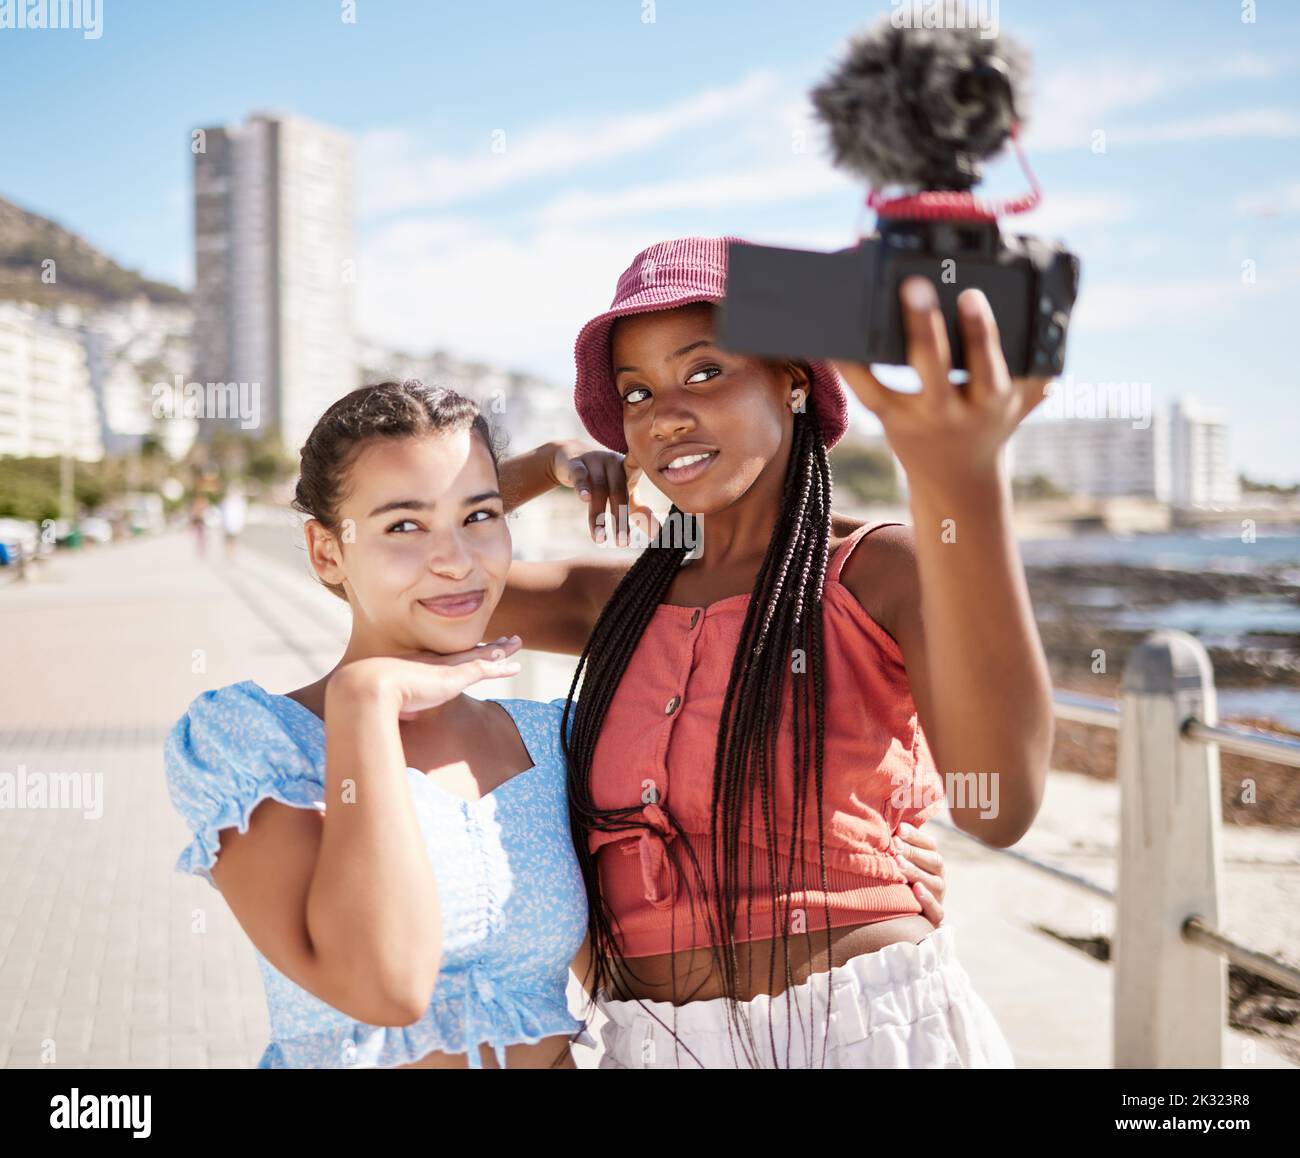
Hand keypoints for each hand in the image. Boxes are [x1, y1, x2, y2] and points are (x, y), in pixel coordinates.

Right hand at [330, 636, 523, 720]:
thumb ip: (395, 711)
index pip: (447, 659)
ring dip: (501, 651)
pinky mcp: (453, 677)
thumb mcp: (385, 705)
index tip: (473, 650)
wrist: (367, 687)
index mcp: (419, 667)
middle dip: (488, 646)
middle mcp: (433, 663)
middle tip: (506, 639)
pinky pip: (484, 669)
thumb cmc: (368, 697)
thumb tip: (400, 720)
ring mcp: (444, 668)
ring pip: (480, 655)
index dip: (462, 654)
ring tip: (516, 643)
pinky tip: (515, 667)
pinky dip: (501, 668)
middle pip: (467, 651)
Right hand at [549, 439, 659, 545]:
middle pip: (619, 492)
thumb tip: (658, 532)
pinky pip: (580, 475)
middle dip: (620, 520)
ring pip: (599, 489)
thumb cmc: (604, 478)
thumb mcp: (622, 492)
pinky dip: (583, 487)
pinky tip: (585, 499)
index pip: (643, 489)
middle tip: (622, 543)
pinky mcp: (575, 463)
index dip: (647, 495)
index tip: (656, 519)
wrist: (570, 456)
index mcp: (629, 470)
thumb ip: (639, 510)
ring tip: (600, 539)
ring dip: (598, 516)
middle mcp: (614, 463)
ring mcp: (594, 461)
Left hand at [832, 277, 1053, 493]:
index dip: (979, 332)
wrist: (961, 479)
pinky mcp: (890, 418)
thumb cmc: (993, 423)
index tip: (970, 295)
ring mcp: (917, 416)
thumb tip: (1057, 313)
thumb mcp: (1025, 398)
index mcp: (991, 399)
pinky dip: (849, 366)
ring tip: (863, 311)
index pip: (987, 365)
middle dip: (926, 327)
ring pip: (892, 383)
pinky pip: (866, 392)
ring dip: (873, 352)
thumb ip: (1040, 363)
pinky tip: (832, 340)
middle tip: (915, 287)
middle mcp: (953, 410)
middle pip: (936, 368)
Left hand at [892, 821, 945, 926]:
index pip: (930, 844)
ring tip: (900, 865)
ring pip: (936, 884)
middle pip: (935, 861)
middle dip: (914, 852)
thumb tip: (881, 822)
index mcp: (930, 861)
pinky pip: (937, 910)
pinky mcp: (935, 918)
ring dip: (917, 872)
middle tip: (896, 846)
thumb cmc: (893, 882)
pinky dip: (928, 900)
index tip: (899, 830)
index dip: (916, 836)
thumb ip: (893, 845)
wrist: (900, 920)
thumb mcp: (894, 863)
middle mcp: (937, 877)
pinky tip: (916, 889)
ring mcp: (938, 898)